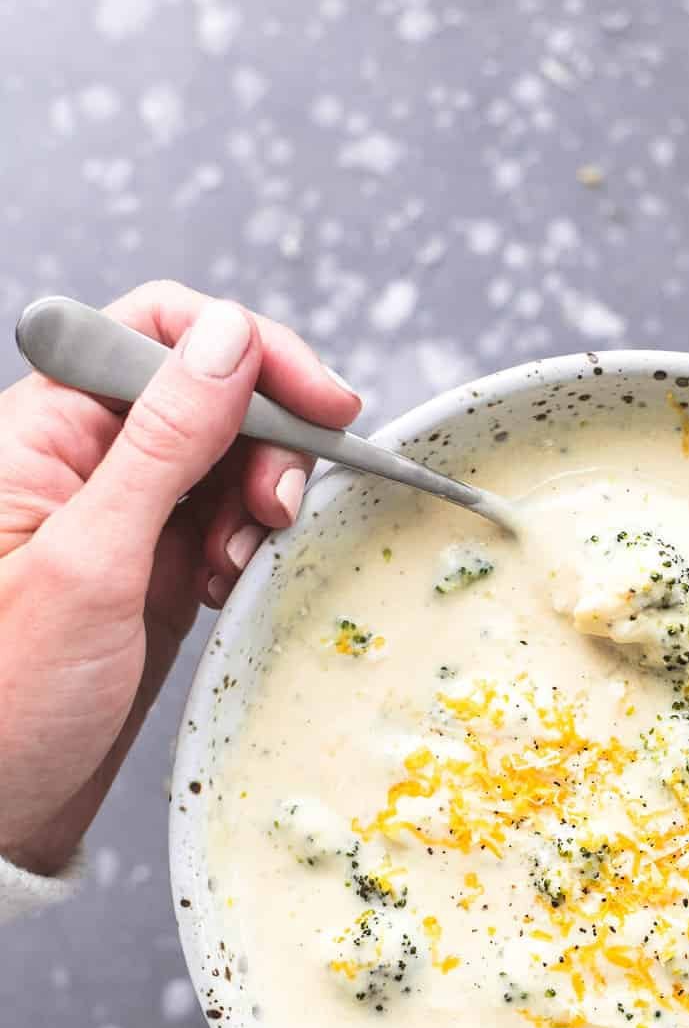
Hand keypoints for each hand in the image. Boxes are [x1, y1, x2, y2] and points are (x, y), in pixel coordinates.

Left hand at [0, 281, 360, 875]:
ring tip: (240, 561)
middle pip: (207, 391)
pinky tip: (230, 583)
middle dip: (264, 438)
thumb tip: (228, 337)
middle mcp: (84, 460)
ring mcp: (123, 517)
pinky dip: (247, 545)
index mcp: (43, 431)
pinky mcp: (152, 570)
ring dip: (257, 498)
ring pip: (226, 459)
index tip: (319, 404)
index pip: (156, 331)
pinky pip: (223, 523)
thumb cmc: (9, 697)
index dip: (246, 349)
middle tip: (279, 510)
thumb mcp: (93, 559)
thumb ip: (165, 441)